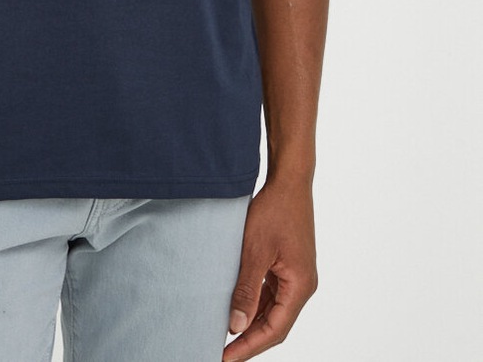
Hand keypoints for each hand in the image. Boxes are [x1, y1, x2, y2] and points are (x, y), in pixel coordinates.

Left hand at [222, 178, 317, 360]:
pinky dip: (255, 303)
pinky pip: (272, 293)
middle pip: (275, 324)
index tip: (225, 358)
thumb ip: (246, 290)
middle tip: (221, 353)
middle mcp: (303, 285)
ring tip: (225, 335)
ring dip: (251, 323)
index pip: (274, 330)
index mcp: (300, 286)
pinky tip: (237, 308)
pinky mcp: (288, 266)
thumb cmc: (274, 210)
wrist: (289, 180)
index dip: (249, 347)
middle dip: (249, 340)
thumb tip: (235, 326)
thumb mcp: (255, 251)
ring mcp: (296, 276)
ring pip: (273, 310)